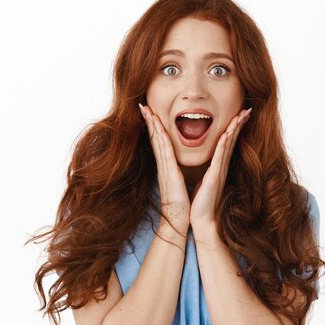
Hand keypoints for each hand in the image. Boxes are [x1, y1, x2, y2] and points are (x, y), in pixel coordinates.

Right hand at [139, 103, 190, 234]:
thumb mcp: (179, 182)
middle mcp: (162, 165)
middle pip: (154, 138)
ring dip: (152, 125)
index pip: (159, 142)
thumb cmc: (181, 202)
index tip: (150, 113)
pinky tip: (157, 127)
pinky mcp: (169, 172)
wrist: (179, 218)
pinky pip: (165, 150)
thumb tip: (177, 166)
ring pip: (157, 141)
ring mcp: (164, 168)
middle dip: (149, 121)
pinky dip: (160, 137)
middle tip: (143, 105)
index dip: (154, 127)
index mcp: (166, 166)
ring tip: (147, 110)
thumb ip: (176, 172)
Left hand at [190, 108, 251, 228]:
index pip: (227, 143)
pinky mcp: (215, 176)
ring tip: (242, 114)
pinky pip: (221, 156)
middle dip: (239, 124)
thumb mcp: (203, 181)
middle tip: (247, 109)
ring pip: (228, 144)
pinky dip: (225, 143)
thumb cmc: (201, 202)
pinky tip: (229, 132)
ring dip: (235, 128)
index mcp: (218, 167)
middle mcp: (222, 166)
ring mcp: (220, 170)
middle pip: (232, 140)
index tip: (239, 114)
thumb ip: (207, 171)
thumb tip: (206, 166)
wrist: (202, 219)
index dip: (234, 128)